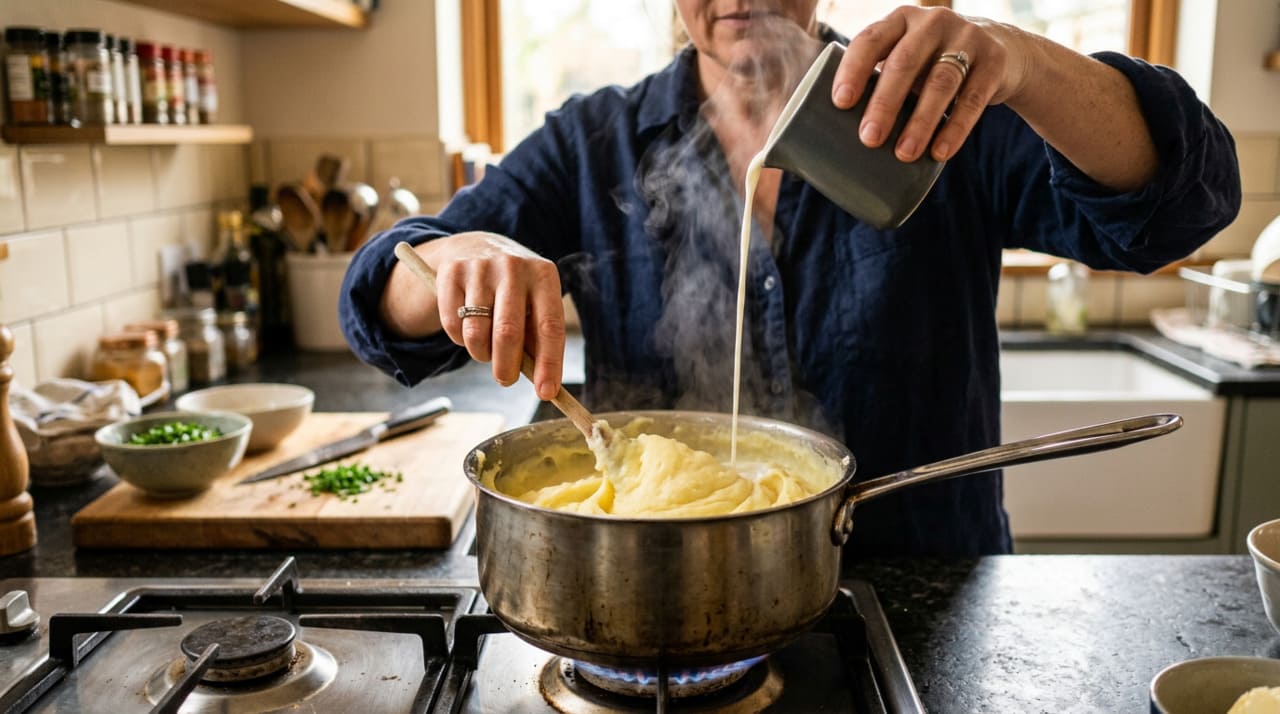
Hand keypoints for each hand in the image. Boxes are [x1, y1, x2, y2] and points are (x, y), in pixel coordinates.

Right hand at [387, 232, 565, 399]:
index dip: (548, 363)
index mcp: (544, 275)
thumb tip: (542, 384)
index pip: (550, 327)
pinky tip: (468, 328)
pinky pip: (452, 325)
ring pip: (476, 333)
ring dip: (480, 354)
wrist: (477, 247)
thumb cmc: (515, 290)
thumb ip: (538, 339)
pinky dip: (459, 339)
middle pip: (508, 333)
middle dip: (506, 367)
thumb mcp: (534, 304)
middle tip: (505, 380)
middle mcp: (513, 267)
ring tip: (485, 351)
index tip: (546, 392)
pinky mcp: (450, 272)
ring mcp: (480, 267)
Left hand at [832, 6, 1030, 162]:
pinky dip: (955, 128)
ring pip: (941, 81)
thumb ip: (880, 82)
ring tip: (904, 154)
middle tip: (869, 139)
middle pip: (904, 62)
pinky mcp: (995, 61)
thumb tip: (829, 137)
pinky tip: (940, 153)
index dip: (853, 70)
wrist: (1002, 51)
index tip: (840, 103)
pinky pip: (973, 99)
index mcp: (900, 21)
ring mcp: (967, 38)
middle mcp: (933, 23)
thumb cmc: (932, 65)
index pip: (870, 40)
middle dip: (884, 103)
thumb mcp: (907, 60)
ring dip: (920, 121)